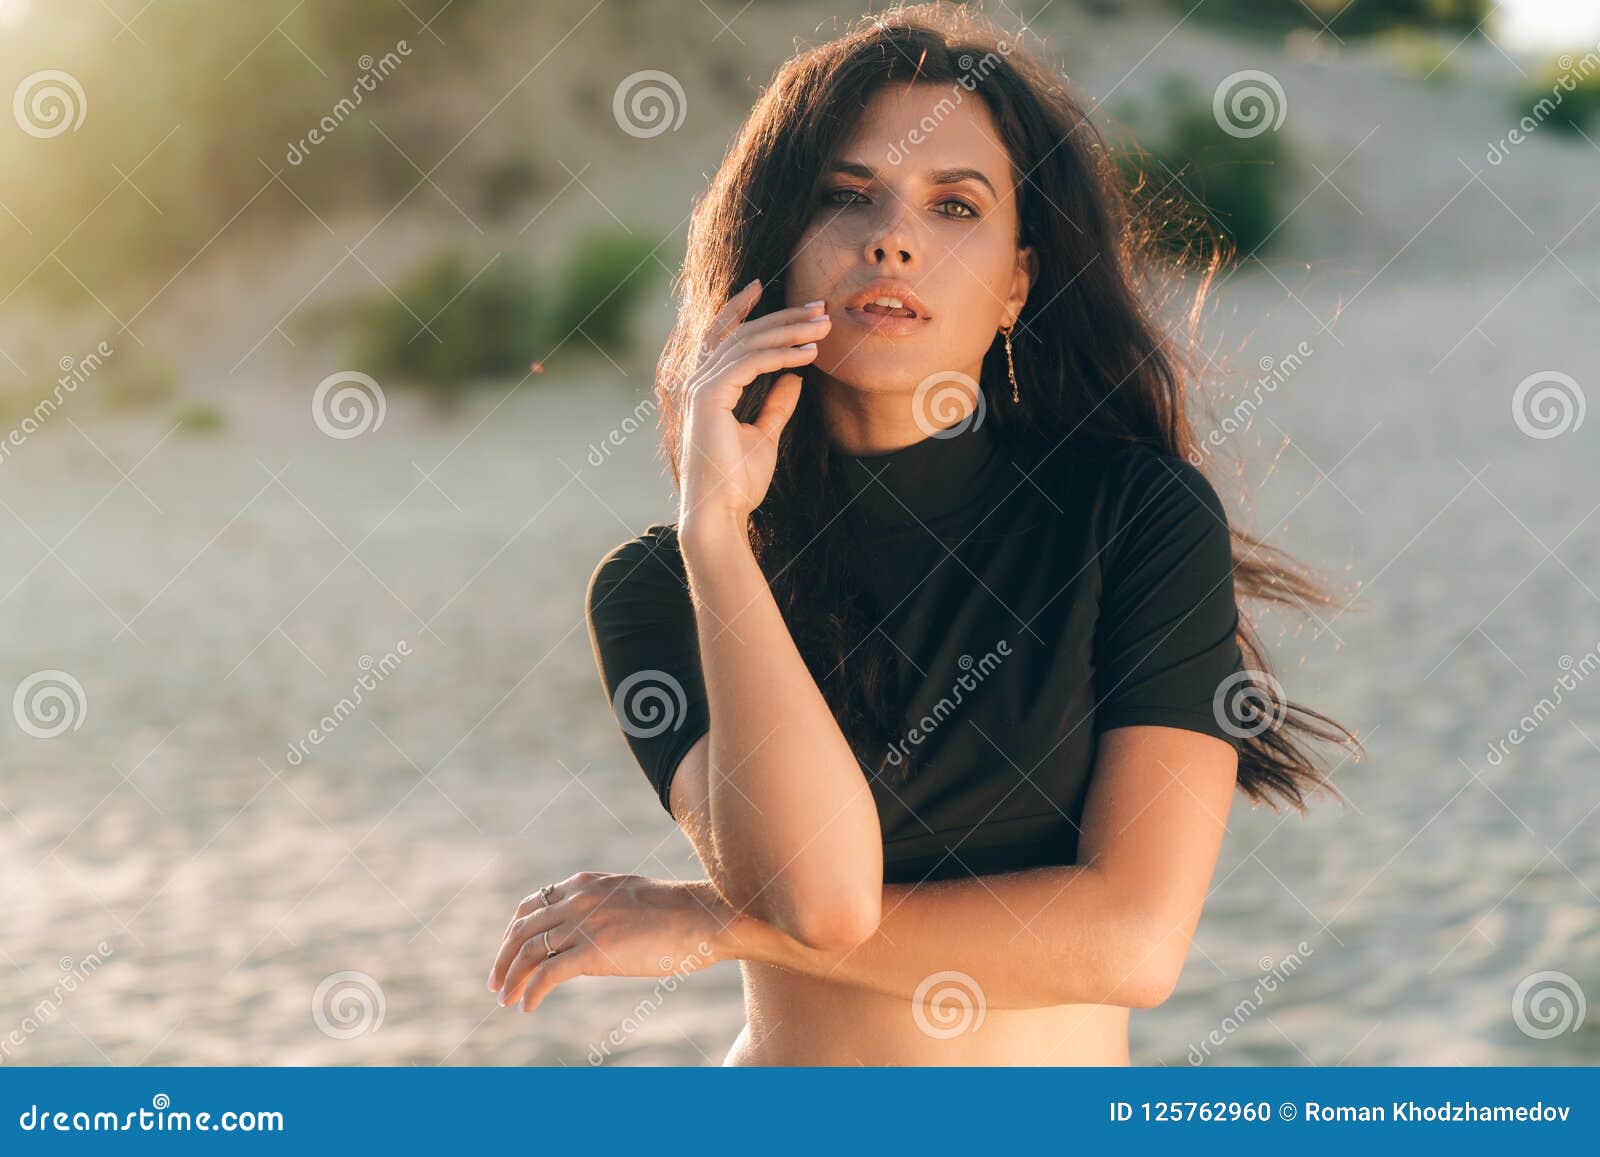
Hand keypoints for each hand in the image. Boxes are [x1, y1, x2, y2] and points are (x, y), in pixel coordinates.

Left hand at [485, 872, 732, 1011]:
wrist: (704, 916)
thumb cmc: (678, 912)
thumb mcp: (629, 898)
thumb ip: (603, 908)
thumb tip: (593, 933)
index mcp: (585, 884)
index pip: (532, 905)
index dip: (515, 932)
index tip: (509, 954)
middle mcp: (577, 899)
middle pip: (522, 929)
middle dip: (504, 958)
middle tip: (495, 982)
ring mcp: (584, 924)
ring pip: (529, 953)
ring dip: (512, 979)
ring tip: (505, 1000)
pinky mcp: (593, 951)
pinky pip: (547, 975)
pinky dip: (531, 992)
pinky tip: (527, 1007)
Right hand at [677, 278, 828, 527]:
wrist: (720, 513)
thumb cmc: (737, 482)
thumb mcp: (765, 436)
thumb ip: (776, 405)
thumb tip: (794, 377)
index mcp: (706, 389)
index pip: (722, 336)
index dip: (741, 308)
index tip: (767, 288)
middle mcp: (698, 382)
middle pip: (741, 333)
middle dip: (782, 317)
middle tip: (820, 307)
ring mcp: (700, 388)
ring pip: (748, 343)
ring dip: (789, 331)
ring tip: (824, 326)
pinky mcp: (709, 397)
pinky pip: (750, 363)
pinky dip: (781, 354)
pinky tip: (809, 354)